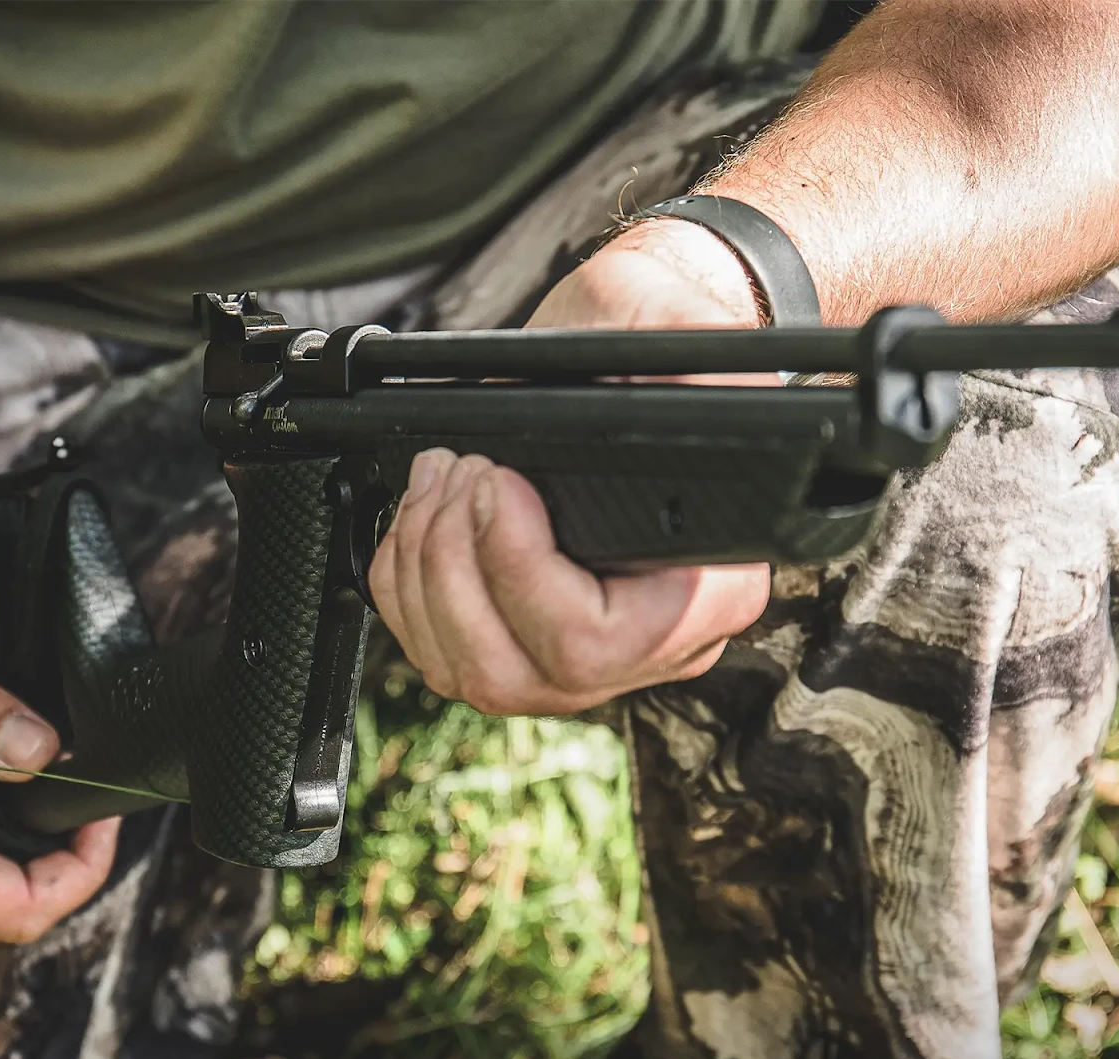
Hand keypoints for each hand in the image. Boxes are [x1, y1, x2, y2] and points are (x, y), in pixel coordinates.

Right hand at [0, 595, 118, 948]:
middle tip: (79, 795)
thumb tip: (40, 754)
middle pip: (11, 918)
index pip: (20, 911)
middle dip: (61, 863)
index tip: (98, 808)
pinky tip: (9, 807)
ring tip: (49, 796)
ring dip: (32, 860)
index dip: (81, 865)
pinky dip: (0, 856)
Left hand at [368, 221, 772, 715]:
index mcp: (712, 590)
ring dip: (423, 572)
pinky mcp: (526, 649)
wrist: (628, 357)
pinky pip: (440, 657)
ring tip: (437, 480)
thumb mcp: (674, 325)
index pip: (602, 641)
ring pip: (470, 674)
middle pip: (517, 674)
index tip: (497, 480)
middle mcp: (654, 648)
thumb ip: (677, 352)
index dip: (522, 569)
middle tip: (457, 473)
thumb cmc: (653, 343)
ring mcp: (586, 662)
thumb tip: (662, 375)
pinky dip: (405, 590)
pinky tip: (422, 519)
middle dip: (455, 565)